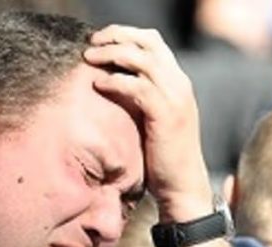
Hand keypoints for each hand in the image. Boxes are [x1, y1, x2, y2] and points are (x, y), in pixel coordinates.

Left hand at [84, 25, 213, 221]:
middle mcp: (180, 84)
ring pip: (142, 59)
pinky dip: (116, 81)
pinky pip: (138, 87)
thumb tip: (112, 83)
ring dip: (112, 53)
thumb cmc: (163, 158)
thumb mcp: (155, 120)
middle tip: (92, 42)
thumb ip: (142, 98)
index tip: (101, 40)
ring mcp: (175, 98)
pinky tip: (99, 84)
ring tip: (89, 57)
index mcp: (178, 82)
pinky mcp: (166, 115)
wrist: (182, 186)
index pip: (154, 42)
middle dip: (117, 36)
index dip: (126, 35)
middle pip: (148, 42)